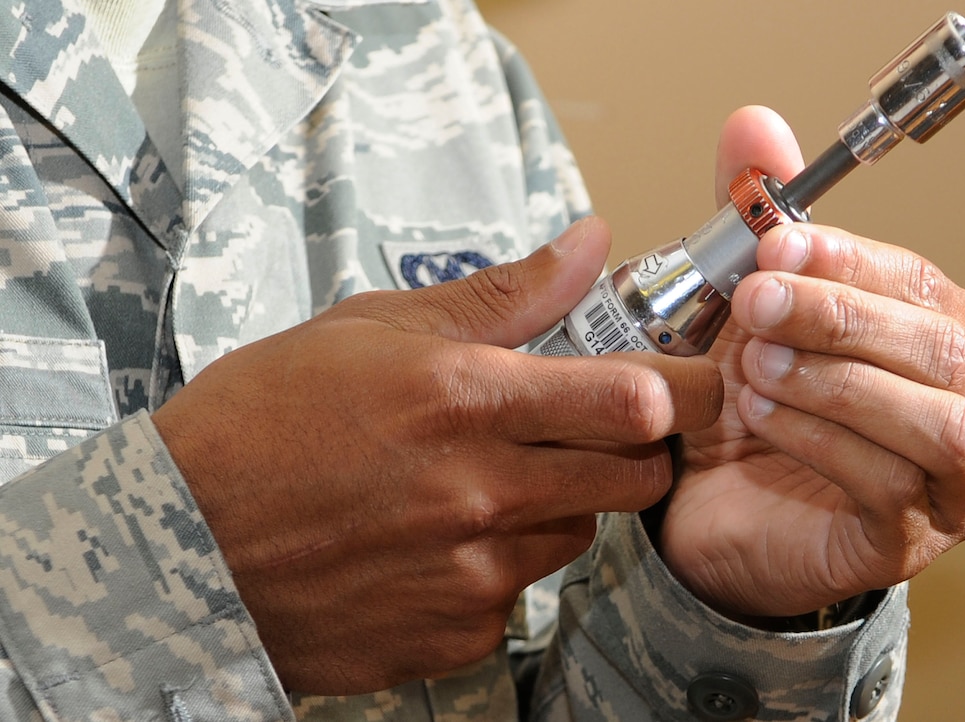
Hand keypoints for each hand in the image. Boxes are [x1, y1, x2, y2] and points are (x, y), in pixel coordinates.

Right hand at [152, 218, 723, 693]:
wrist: (179, 541)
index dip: (683, 391)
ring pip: (579, 535)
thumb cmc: (265, 420)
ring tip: (483, 482)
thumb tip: (588, 244)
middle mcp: (483, 492)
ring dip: (559, 506)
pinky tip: (436, 540)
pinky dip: (498, 563)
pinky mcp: (454, 633)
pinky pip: (519, 593)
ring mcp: (472, 572)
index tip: (685, 384)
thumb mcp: (374, 327)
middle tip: (593, 429)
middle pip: (639, 477)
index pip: (637, 401)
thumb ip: (503, 293)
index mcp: (468, 400)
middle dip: (638, 450)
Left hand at [658, 106, 964, 618]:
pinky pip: (887, 485)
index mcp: (946, 338)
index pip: (921, 281)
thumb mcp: (747, 307)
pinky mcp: (911, 540)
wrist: (713, 508)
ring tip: (753, 367)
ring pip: (932, 420)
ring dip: (832, 382)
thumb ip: (755, 221)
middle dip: (839, 315)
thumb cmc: (750, 404)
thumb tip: (753, 124)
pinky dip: (817, 441)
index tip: (776, 241)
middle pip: (940, 347)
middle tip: (755, 304)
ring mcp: (953, 483)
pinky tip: (760, 418)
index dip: (850, 258)